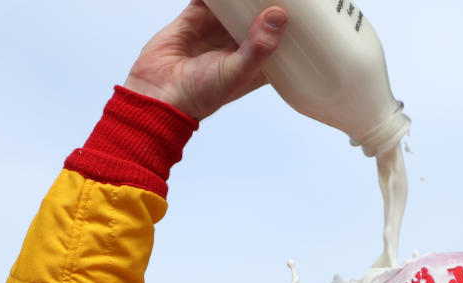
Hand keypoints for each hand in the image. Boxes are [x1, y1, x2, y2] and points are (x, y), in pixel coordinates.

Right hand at [123, 1, 286, 120]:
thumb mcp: (238, 72)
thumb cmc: (202, 95)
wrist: (159, 93)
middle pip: (258, 16)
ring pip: (236, 4)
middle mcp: (239, 45)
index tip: (302, 9)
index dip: (289, 25)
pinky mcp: (195, 18)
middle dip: (266, 3)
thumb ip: (258, 46)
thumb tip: (278, 17)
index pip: (280, 39)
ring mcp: (217, 30)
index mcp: (257, 62)